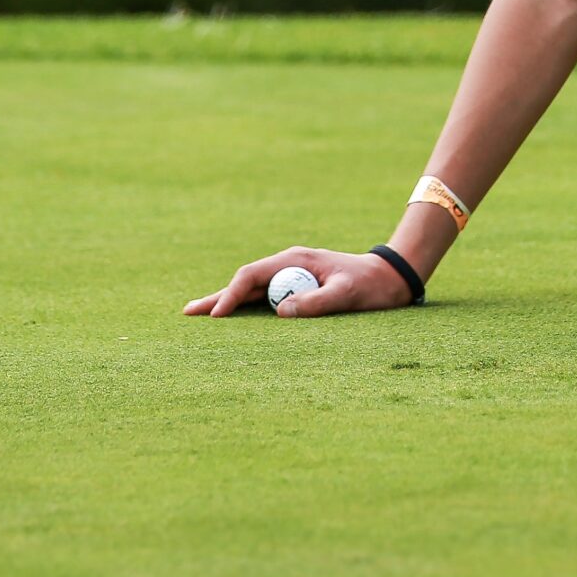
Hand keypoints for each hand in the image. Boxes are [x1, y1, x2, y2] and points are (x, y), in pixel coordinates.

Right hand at [181, 246, 417, 317]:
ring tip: (198, 314)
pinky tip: (231, 316)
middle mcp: (288, 265)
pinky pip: (264, 298)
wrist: (389, 277)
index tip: (217, 316)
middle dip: (217, 298)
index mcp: (295, 260)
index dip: (231, 295)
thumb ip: (318, 302)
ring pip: (250, 290)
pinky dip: (244, 307)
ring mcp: (290, 275)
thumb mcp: (348, 294)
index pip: (251, 275)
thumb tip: (280, 312)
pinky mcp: (295, 287)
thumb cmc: (371, 285)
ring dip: (226, 302)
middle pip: (243, 281)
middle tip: (187, 313)